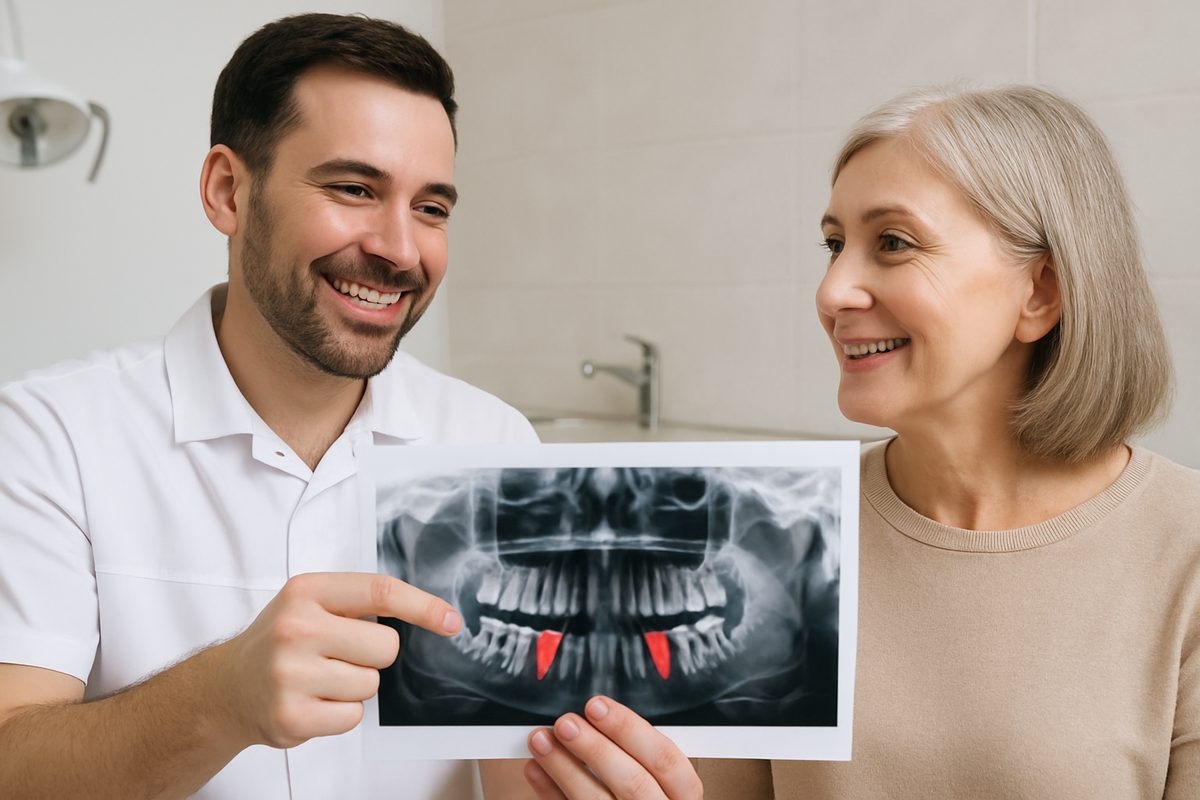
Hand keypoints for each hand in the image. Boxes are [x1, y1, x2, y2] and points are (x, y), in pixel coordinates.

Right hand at [214, 572, 460, 748]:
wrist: (227, 688)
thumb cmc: (281, 641)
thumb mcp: (309, 602)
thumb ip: (358, 602)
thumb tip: (431, 616)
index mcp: (306, 591)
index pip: (380, 591)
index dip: (423, 606)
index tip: (450, 621)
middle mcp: (296, 628)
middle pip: (386, 646)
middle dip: (374, 656)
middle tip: (340, 655)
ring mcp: (291, 674)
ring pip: (371, 684)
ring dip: (356, 686)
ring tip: (321, 679)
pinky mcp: (291, 716)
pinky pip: (353, 716)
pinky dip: (341, 714)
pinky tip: (314, 701)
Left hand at [523, 696, 702, 798]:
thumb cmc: (644, 794)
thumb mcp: (656, 775)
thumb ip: (635, 751)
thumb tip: (595, 712)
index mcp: (682, 793)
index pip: (665, 759)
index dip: (629, 729)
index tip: (596, 705)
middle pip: (634, 783)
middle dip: (595, 748)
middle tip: (565, 723)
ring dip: (565, 768)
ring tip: (541, 739)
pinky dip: (550, 792)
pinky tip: (536, 769)